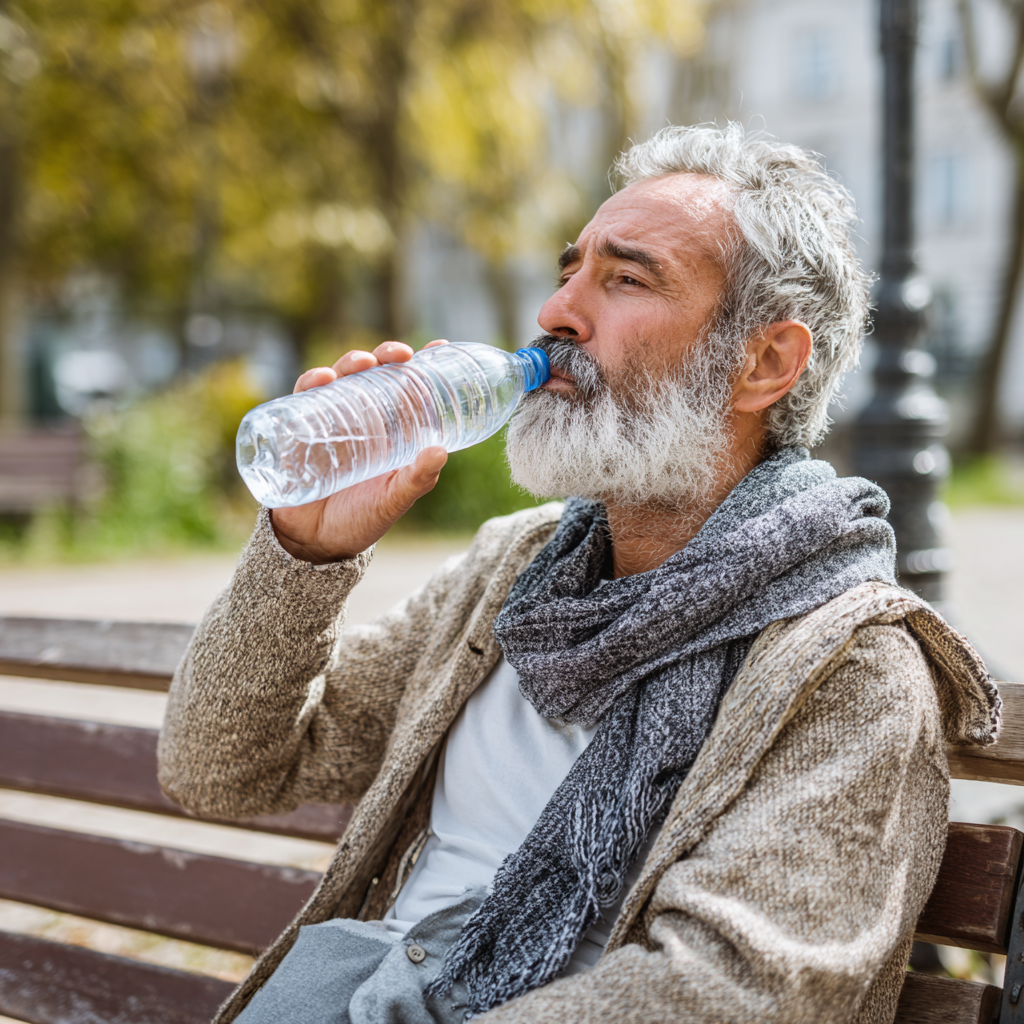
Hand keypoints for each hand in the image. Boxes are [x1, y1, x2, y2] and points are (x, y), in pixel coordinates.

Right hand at [270, 340, 449, 562]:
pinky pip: (301, 398)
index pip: (407, 387)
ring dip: (351, 363)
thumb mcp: (393, 499)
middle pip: (374, 373)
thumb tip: (441, 451)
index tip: (440, 347)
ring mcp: (329, 421)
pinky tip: (321, 380)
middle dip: (387, 355)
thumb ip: (417, 479)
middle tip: (400, 354)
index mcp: (390, 429)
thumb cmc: (360, 519)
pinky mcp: (299, 430)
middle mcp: (361, 419)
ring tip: (363, 363)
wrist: (315, 544)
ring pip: (340, 378)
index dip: (422, 364)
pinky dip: (310, 384)